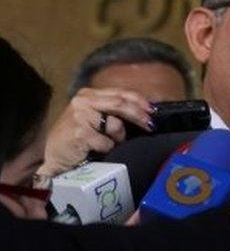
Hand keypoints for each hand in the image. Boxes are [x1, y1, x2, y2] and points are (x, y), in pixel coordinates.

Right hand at [39, 88, 153, 175]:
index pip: (120, 93)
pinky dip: (106, 148)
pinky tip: (95, 150)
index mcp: (89, 94)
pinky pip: (107, 142)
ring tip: (107, 143)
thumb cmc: (79, 139)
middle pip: (120, 104)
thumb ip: (113, 111)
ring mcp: (79, 115)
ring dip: (118, 138)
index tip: (153, 110)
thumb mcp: (95, 118)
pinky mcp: (80, 132)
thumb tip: (145, 113)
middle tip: (151, 126)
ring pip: (115, 124)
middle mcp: (83, 101)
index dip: (139, 101)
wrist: (57, 157)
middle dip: (139, 115)